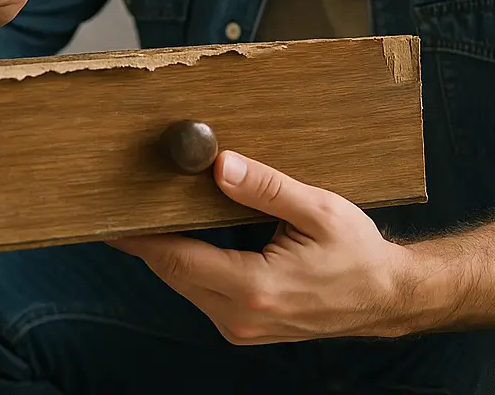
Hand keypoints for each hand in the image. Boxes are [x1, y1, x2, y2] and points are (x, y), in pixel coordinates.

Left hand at [109, 151, 404, 343]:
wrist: (385, 297)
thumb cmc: (356, 252)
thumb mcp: (318, 209)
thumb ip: (266, 187)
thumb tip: (218, 166)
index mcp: (257, 288)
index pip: (179, 260)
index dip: (141, 239)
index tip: (109, 220)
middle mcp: (242, 317)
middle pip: (174, 273)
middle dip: (147, 241)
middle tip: (122, 205)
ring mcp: (243, 328)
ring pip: (186, 285)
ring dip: (167, 252)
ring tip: (149, 213)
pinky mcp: (247, 327)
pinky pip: (203, 292)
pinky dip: (189, 265)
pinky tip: (186, 235)